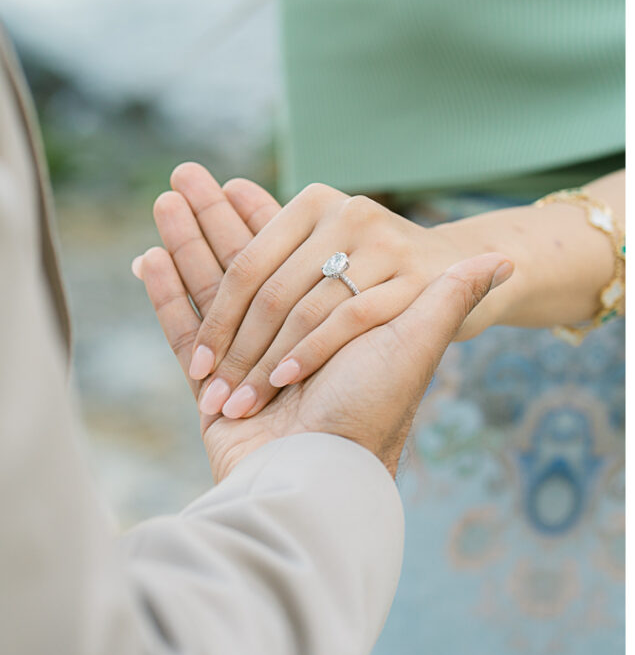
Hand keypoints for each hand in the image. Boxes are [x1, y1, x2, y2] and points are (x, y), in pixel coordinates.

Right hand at [135, 164, 511, 480]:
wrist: (325, 480)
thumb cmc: (373, 411)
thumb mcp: (417, 342)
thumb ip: (450, 296)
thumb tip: (506, 259)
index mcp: (326, 317)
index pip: (288, 252)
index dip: (261, 215)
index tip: (238, 181)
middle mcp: (285, 335)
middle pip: (240, 262)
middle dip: (212, 219)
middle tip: (185, 174)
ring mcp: (244, 360)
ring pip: (208, 288)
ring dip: (185, 243)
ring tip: (165, 200)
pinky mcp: (210, 388)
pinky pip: (182, 332)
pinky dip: (167, 295)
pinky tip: (147, 257)